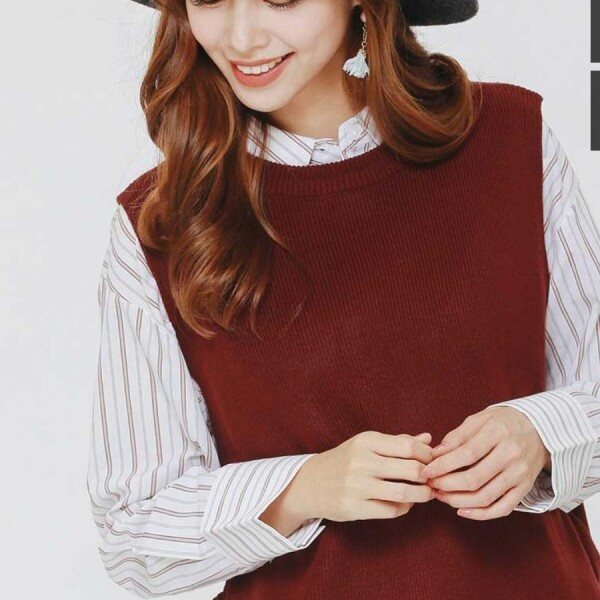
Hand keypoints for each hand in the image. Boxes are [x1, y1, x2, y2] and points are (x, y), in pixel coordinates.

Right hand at [283, 431, 435, 525]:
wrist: (310, 483)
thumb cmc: (345, 461)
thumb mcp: (366, 445)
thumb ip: (397, 442)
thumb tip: (428, 438)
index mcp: (366, 441)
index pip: (408, 446)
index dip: (427, 455)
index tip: (433, 461)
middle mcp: (361, 461)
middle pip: (410, 468)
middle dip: (428, 476)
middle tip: (434, 479)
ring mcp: (356, 485)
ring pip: (403, 492)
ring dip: (422, 495)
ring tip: (427, 493)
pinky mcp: (354, 507)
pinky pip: (390, 510)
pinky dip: (405, 508)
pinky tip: (406, 503)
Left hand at [421, 406, 550, 519]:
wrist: (539, 428)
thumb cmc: (502, 422)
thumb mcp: (479, 419)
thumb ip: (457, 436)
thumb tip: (436, 454)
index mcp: (497, 433)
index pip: (466, 454)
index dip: (443, 465)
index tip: (426, 471)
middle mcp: (511, 455)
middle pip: (474, 478)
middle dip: (447, 485)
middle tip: (431, 485)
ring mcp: (520, 474)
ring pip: (486, 496)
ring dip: (458, 500)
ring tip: (441, 496)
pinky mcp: (525, 488)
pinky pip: (503, 508)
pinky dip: (481, 514)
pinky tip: (462, 510)